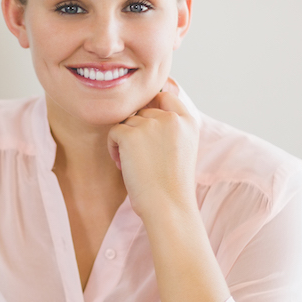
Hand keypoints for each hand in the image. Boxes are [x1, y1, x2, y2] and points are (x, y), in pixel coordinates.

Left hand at [105, 81, 198, 222]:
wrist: (169, 206)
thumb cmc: (172, 184)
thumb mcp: (182, 148)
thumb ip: (170, 128)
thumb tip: (141, 112)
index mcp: (188, 121)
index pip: (164, 96)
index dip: (150, 106)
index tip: (144, 125)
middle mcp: (171, 118)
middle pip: (142, 111)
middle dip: (136, 130)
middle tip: (139, 157)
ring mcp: (151, 125)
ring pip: (127, 121)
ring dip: (124, 140)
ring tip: (132, 164)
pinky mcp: (131, 135)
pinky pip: (114, 131)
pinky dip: (113, 147)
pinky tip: (122, 165)